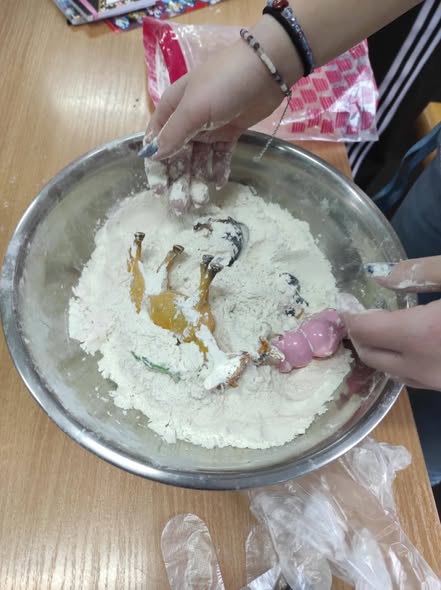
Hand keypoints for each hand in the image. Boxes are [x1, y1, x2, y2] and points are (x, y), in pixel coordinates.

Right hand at [140, 16, 301, 213]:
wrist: (267, 69)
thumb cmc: (223, 84)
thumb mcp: (193, 108)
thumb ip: (173, 134)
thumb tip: (153, 156)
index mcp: (173, 109)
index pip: (156, 141)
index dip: (155, 166)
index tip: (157, 190)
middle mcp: (188, 119)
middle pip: (177, 155)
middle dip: (177, 180)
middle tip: (180, 205)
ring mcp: (210, 126)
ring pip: (199, 158)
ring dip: (197, 179)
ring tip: (200, 200)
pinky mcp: (230, 132)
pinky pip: (220, 155)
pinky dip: (218, 168)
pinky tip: (218, 183)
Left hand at [344, 257, 440, 389]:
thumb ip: (417, 273)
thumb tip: (379, 275)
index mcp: (423, 334)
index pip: (364, 331)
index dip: (349, 315)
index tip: (344, 299)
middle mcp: (424, 366)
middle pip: (370, 355)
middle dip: (358, 333)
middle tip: (360, 310)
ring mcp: (436, 382)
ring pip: (389, 371)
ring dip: (378, 350)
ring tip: (384, 323)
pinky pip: (412, 378)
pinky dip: (400, 361)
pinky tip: (411, 341)